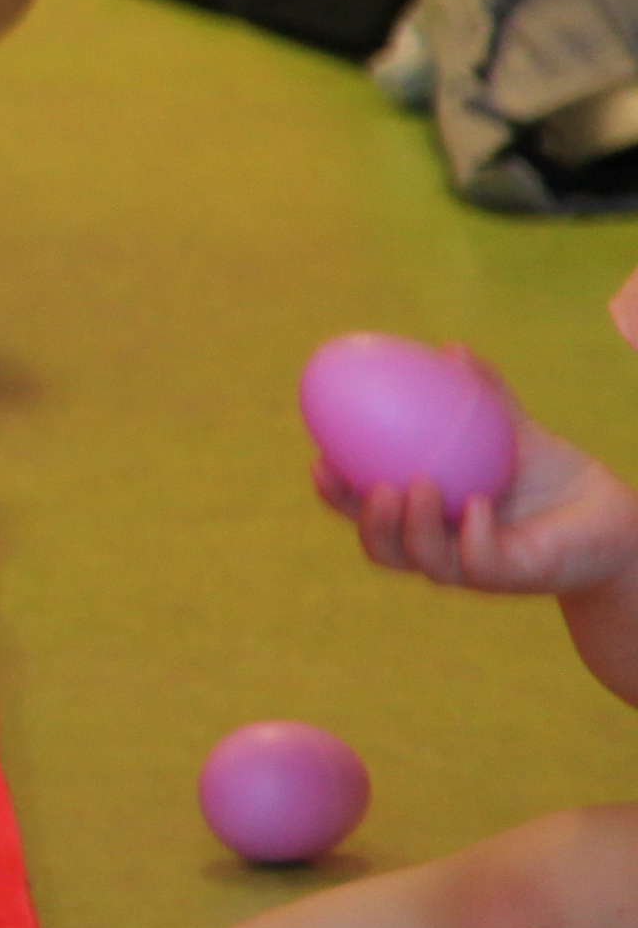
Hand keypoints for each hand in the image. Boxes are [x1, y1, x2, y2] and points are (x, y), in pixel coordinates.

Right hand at [325, 363, 637, 600]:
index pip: (369, 509)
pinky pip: (479, 564)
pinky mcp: (511, 577)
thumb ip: (484, 395)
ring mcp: (473, 567)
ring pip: (422, 559)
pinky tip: (476, 507)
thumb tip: (451, 349)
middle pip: (381, 545)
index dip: (337, 492)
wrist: (610, 518)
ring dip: (408, 526)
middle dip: (361, 517)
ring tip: (414, 485)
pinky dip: (471, 536)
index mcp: (427, 516)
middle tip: (357, 479)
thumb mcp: (514, 429)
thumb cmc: (553, 477)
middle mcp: (442, 546)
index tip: (319, 458)